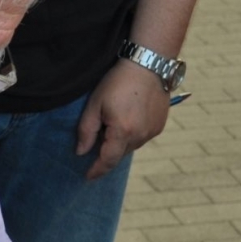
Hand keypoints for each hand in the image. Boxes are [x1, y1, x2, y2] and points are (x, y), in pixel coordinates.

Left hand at [75, 59, 171, 180]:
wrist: (148, 65)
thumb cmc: (117, 82)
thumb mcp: (95, 104)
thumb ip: (86, 131)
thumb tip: (81, 152)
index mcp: (122, 132)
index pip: (108, 161)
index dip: (97, 170)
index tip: (88, 176)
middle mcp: (140, 136)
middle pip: (119, 155)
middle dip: (106, 153)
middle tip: (96, 138)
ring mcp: (152, 132)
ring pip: (131, 147)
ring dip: (119, 143)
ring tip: (112, 123)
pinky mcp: (159, 125)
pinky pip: (142, 138)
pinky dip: (131, 135)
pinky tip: (127, 118)